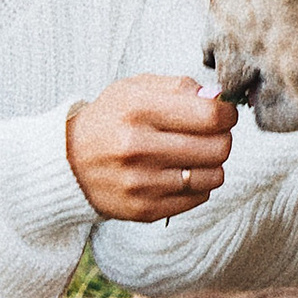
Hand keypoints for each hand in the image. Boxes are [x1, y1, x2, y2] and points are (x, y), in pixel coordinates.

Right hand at [67, 75, 237, 223]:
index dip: (227, 113)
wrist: (69, 162)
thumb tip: (220, 99)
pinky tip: (179, 173)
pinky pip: (199, 197)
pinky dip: (197, 184)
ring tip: (194, 154)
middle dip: (223, 137)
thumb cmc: (111, 119)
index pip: (210, 115)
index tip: (224, 113)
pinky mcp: (145, 210)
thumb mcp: (136, 88)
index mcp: (138, 109)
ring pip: (214, 176)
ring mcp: (141, 183)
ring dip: (212, 164)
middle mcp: (138, 147)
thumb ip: (181, 87)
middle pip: (218, 147)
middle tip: (211, 134)